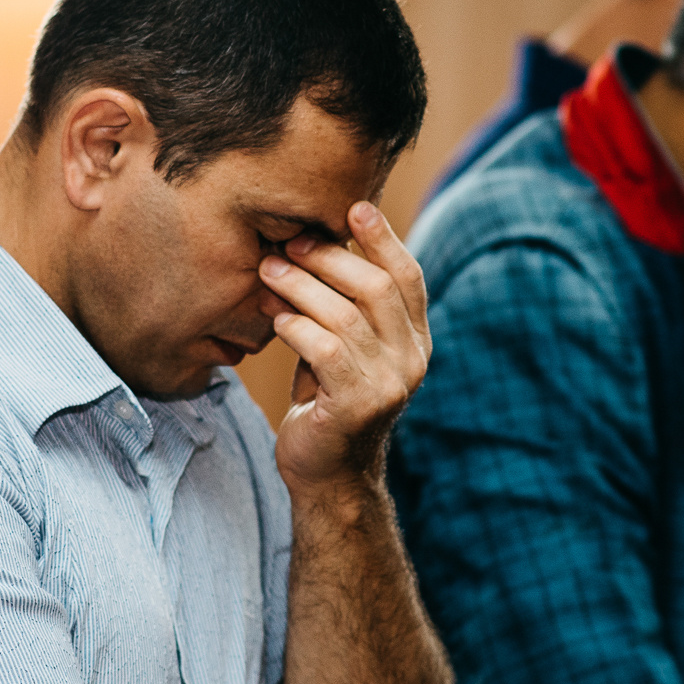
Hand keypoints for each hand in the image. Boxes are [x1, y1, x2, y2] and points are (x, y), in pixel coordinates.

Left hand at [258, 202, 430, 496]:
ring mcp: (389, 385)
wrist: (328, 476)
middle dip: (328, 258)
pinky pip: (323, 350)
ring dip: (300, 287)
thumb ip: (343, 306)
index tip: (354, 207)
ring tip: (268, 274)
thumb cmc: (327, 401)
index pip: (408, 278)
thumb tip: (309, 242)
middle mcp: (412, 360)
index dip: (384, 239)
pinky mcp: (359, 406)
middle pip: (375, 288)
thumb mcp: (343, 348)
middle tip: (288, 244)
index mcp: (415, 340)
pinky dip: (294, 327)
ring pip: (345, 316)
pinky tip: (274, 320)